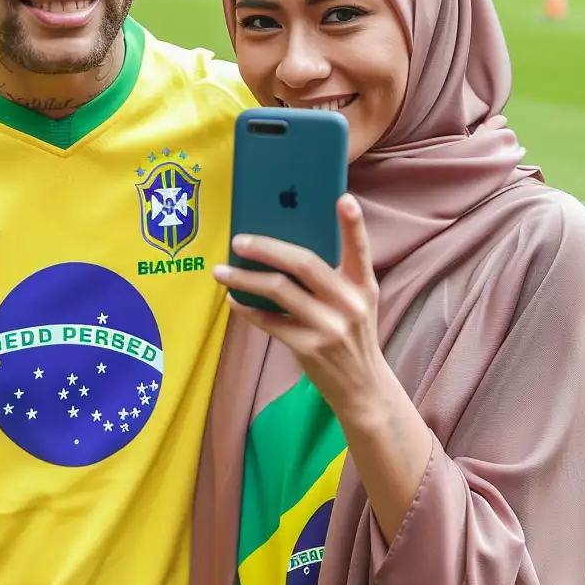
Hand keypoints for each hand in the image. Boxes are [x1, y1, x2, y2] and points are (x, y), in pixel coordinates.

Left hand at [216, 193, 384, 420]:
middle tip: (239, 240)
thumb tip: (285, 249)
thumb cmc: (353, 333)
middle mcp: (349, 302)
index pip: (360, 248)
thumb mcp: (357, 301)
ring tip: (221, 271)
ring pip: (279, 291)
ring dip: (244, 279)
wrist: (362, 386)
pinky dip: (247, 309)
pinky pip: (269, 322)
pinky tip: (233, 300)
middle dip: (267, 248)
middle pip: (304, 264)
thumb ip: (335, 277)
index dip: (353, 223)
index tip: (343, 198)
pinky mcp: (308, 348)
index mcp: (363, 284)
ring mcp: (328, 326)